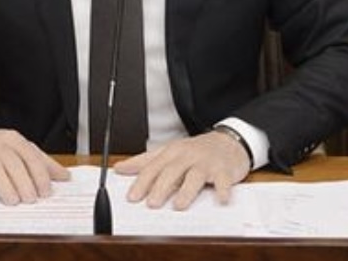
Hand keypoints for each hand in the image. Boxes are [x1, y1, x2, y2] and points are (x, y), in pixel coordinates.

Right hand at [0, 127, 70, 204]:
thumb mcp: (20, 150)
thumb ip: (41, 163)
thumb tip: (64, 177)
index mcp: (14, 140)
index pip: (30, 156)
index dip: (39, 174)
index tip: (45, 192)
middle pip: (13, 162)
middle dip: (24, 182)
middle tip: (31, 200)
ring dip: (4, 185)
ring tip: (13, 202)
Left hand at [112, 130, 250, 209]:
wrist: (228, 142)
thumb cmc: (195, 151)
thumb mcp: (169, 153)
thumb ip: (144, 162)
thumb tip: (119, 168)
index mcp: (172, 152)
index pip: (153, 167)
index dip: (141, 182)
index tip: (132, 198)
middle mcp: (187, 156)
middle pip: (172, 171)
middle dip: (160, 187)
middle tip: (152, 204)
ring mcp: (206, 162)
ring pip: (195, 175)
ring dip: (186, 190)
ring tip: (178, 205)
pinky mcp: (224, 169)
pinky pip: (223, 179)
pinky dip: (222, 189)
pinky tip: (220, 199)